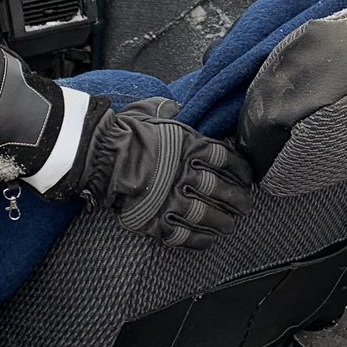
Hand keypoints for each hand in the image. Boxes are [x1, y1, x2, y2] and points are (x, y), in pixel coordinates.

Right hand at [76, 99, 253, 249]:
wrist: (100, 155)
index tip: (246, 178)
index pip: (227, 160)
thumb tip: (176, 107)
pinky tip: (207, 239)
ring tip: (230, 224)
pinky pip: (184, 235)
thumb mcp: (151, 111)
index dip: (241, 171)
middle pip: (222, 190)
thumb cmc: (124, 131)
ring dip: (223, 221)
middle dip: (238, 200)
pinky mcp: (156, 220)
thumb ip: (169, 111)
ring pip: (208, 215)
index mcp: (190, 146)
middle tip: (245, 205)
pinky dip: (199, 239)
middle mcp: (186, 174)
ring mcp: (172, 199)